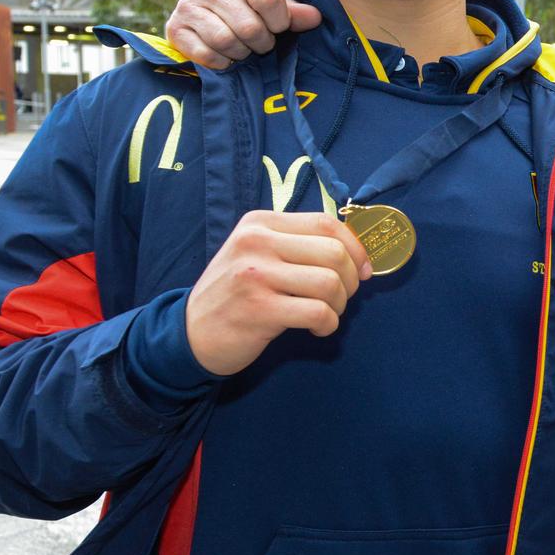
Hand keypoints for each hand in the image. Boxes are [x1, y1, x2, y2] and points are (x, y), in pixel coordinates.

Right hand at [166, 0, 320, 69]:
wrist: (205, 17)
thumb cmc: (247, 9)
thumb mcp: (271, 5)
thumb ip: (292, 12)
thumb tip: (316, 17)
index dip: (280, 20)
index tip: (278, 26)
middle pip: (250, 27)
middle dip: (262, 42)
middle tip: (259, 41)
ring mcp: (187, 5)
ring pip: (227, 42)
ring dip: (241, 52)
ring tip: (242, 46)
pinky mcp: (174, 28)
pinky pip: (207, 55)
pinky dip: (221, 62)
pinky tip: (223, 54)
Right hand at [185, 210, 372, 375]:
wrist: (190, 332)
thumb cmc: (236, 293)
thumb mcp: (258, 254)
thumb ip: (298, 245)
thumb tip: (359, 253)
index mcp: (260, 223)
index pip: (326, 223)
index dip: (356, 248)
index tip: (363, 270)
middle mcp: (256, 243)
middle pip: (333, 253)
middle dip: (351, 279)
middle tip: (342, 297)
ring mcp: (255, 275)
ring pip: (329, 283)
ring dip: (339, 304)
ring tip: (327, 313)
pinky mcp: (258, 310)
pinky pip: (318, 312)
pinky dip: (328, 324)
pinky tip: (317, 328)